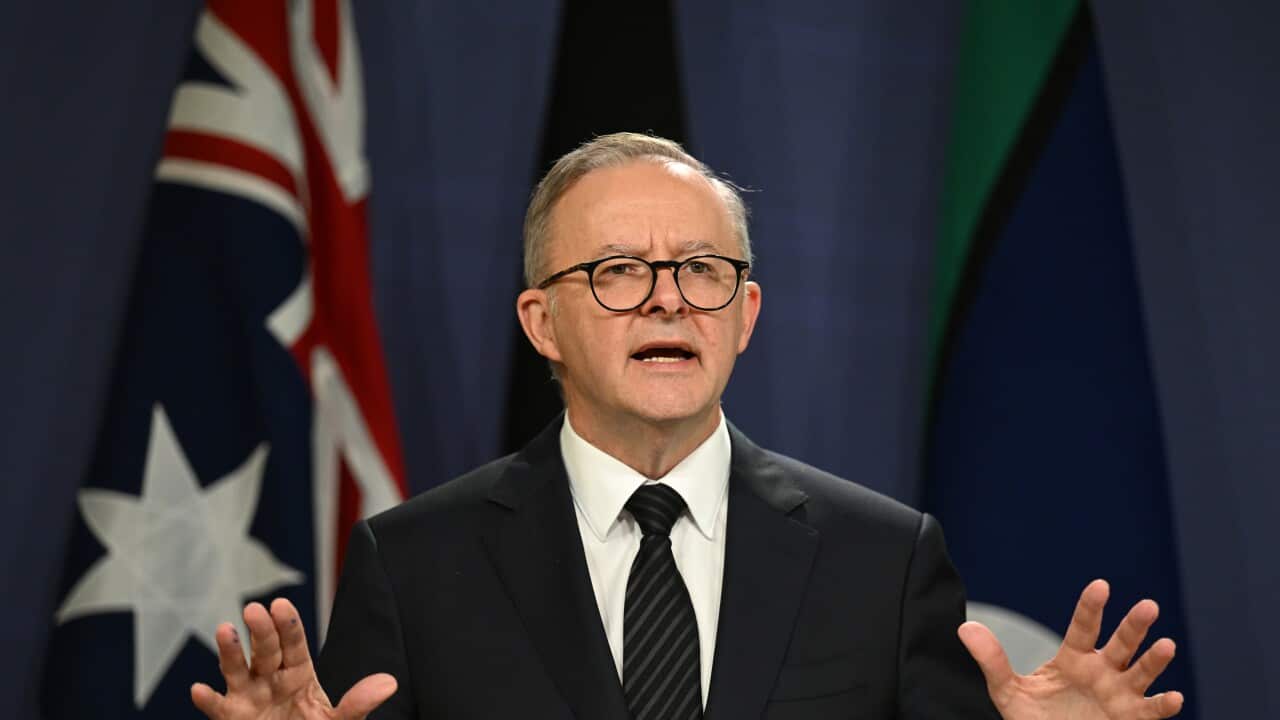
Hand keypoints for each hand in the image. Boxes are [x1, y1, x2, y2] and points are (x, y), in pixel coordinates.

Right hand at [190, 598, 395, 718]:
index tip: (281, 605)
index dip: (288, 625)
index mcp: (298, 672)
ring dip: (229, 651)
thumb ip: (358, 704)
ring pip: (237, 669)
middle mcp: (270, 678)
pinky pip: (217, 708)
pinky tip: (199, 689)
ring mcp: (249, 696)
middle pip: (266, 650)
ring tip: (225, 630)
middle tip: (254, 609)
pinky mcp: (232, 717)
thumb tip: (389, 684)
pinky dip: (207, 700)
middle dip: (261, 631)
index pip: (294, 644)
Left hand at [959, 579, 1183, 719]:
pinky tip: (1174, 697)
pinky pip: (1150, 711)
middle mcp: (1101, 671)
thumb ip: (992, 660)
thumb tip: (966, 628)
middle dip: (1134, 626)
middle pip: (1120, 644)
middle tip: (1148, 606)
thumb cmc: (1033, 719)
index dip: (1091, 607)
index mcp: (1073, 658)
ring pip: (1140, 673)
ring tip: (1166, 645)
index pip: (1083, 627)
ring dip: (1154, 660)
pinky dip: (1163, 705)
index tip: (1101, 585)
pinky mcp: (1130, 719)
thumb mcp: (1008, 692)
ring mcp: (1118, 695)